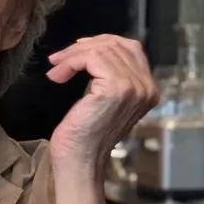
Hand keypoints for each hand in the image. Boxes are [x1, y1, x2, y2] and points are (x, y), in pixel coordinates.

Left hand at [47, 34, 157, 177]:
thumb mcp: (102, 100)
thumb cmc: (83, 135)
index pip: (130, 48)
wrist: (79, 160)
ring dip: (72, 55)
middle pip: (117, 44)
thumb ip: (108, 77)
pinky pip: (92, 58)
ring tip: (56, 70)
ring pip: (102, 49)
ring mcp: (134, 87)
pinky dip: (71, 61)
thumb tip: (91, 49)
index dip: (100, 43)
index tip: (73, 51)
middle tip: (58, 59)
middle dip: (83, 47)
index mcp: (148, 89)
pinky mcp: (116, 89)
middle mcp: (147, 87)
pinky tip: (58, 75)